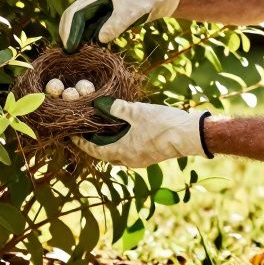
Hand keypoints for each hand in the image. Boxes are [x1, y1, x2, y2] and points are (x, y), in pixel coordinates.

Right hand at [58, 0, 179, 52]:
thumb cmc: (144, 1)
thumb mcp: (131, 13)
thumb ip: (116, 25)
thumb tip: (100, 39)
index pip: (75, 12)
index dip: (70, 30)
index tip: (70, 47)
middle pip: (72, 16)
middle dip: (68, 33)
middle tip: (68, 52)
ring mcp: (96, 5)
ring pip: (79, 21)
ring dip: (75, 35)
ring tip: (73, 52)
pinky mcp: (102, 13)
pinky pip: (88, 25)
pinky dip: (85, 35)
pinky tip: (85, 47)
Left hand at [71, 97, 207, 167]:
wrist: (191, 135)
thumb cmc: (163, 124)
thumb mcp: (137, 111)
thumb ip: (117, 108)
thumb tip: (99, 103)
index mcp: (122, 151)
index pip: (95, 150)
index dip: (82, 144)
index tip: (72, 137)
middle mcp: (129, 160)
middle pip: (106, 155)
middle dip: (95, 145)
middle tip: (88, 133)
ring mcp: (141, 160)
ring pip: (118, 155)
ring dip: (110, 145)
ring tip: (105, 131)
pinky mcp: (151, 157)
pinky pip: (130, 153)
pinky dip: (122, 144)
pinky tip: (126, 132)